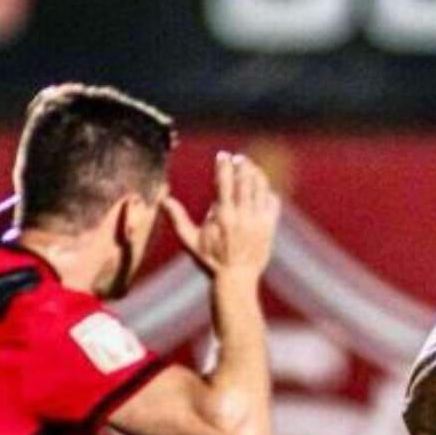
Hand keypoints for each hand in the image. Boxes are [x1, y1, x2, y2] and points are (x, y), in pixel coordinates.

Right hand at [162, 152, 280, 280]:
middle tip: (238, 158)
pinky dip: (267, 190)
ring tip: (249, 166)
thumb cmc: (210, 260)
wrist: (237, 278)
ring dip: (255, 173)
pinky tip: (261, 186)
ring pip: (260, 188)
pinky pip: (272, 201)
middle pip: (244, 181)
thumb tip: (163, 199)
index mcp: (222, 217)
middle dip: (241, 165)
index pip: (224, 182)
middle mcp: (242, 217)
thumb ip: (178, 219)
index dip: (224, 165)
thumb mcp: (190, 241)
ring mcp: (258, 221)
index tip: (222, 155)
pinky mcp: (270, 227)